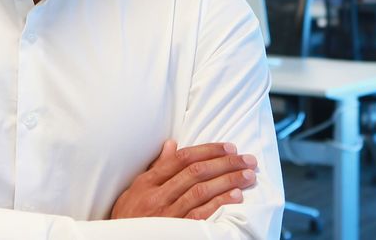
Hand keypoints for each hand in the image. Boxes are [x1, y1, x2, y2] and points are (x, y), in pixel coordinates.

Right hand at [110, 140, 257, 220]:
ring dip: (228, 180)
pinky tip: (236, 197)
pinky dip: (220, 203)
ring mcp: (167, 214)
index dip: (208, 150)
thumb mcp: (135, 190)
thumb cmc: (128, 218)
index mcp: (148, 182)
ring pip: (202, 191)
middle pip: (196, 172)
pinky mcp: (177, 231)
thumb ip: (156, 168)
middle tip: (247, 159)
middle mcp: (158, 195)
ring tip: (248, 175)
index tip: (229, 147)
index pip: (182, 158)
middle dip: (226, 163)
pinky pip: (201, 214)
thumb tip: (172, 144)